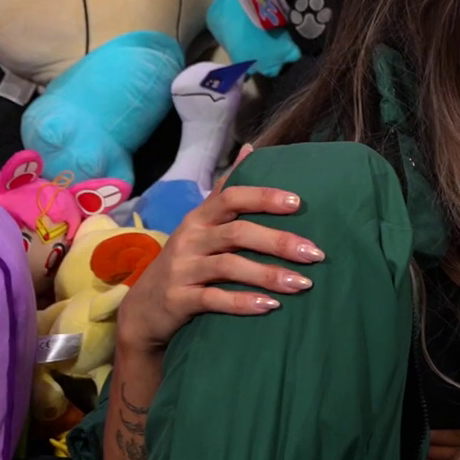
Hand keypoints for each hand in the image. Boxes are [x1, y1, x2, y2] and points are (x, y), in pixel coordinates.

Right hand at [117, 147, 322, 354]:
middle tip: (315, 253)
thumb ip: (225, 191)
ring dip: (268, 275)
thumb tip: (251, 149)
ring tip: (302, 283)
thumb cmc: (185, 261)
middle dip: (279, 242)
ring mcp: (182, 269)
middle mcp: (190, 238)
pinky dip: (242, 302)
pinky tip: (269, 306)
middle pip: (237, 233)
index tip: (298, 203)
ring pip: (229, 266)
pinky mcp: (178, 300)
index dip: (263, 197)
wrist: (144, 311)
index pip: (231, 197)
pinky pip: (213, 299)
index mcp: (200, 217)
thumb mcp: (200, 224)